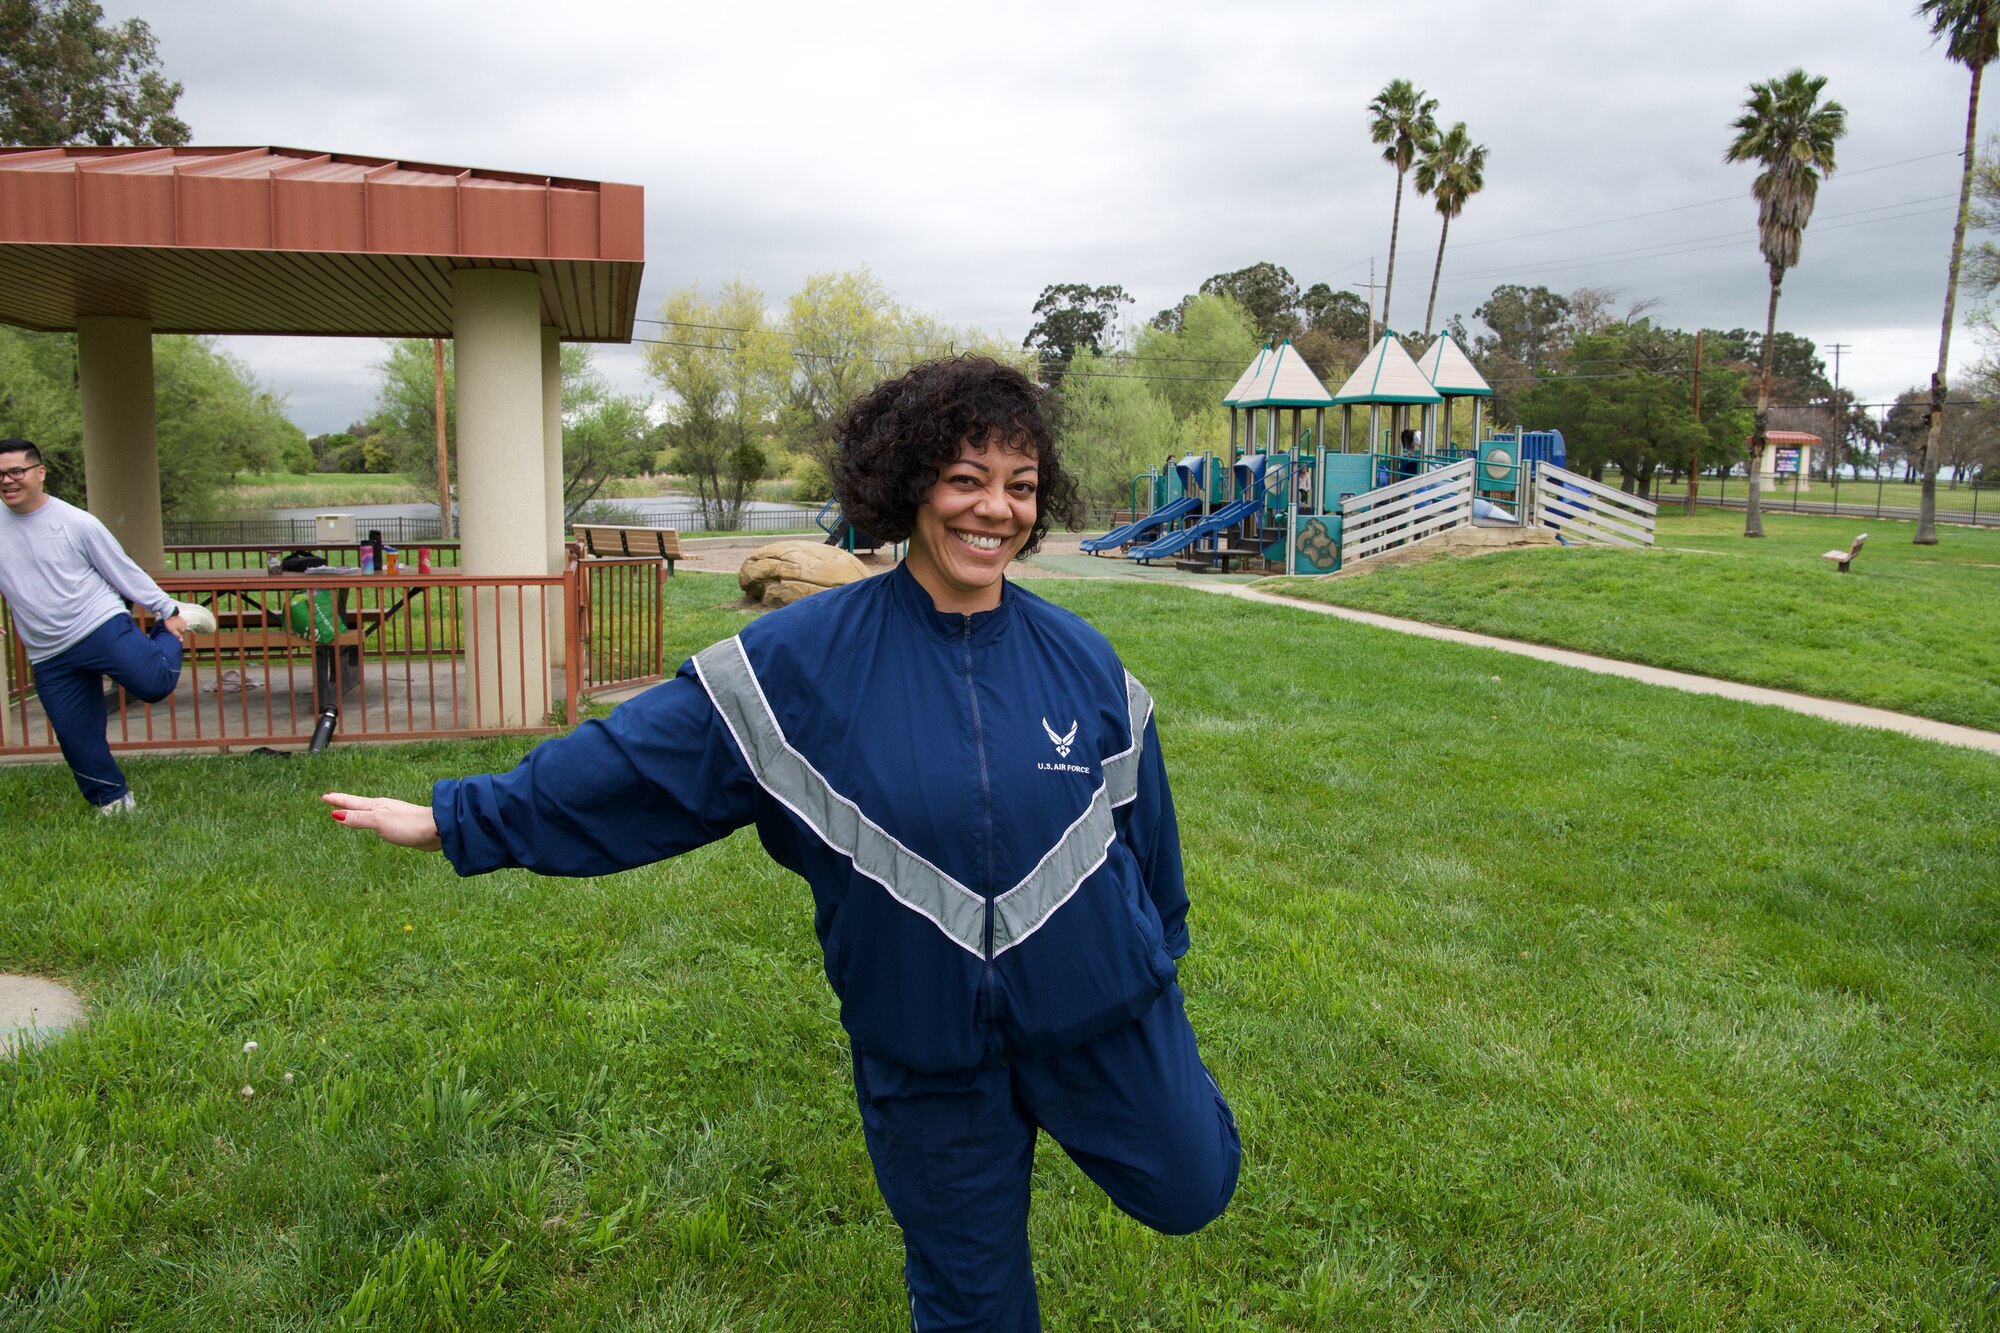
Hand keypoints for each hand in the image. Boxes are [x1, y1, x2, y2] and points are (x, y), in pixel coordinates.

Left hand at [162, 613, 187, 642]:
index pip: (182, 632)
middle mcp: (184, 624)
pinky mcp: (180, 616)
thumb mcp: (172, 631)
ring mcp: (183, 620)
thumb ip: (177, 635)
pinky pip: (181, 620)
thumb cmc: (170, 623)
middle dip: (179, 628)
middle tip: (173, 628)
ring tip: (173, 624)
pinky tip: (174, 621)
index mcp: (183, 628)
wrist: (168, 614)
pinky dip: (178, 621)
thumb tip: (182, 641)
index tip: (174, 631)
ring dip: (179, 625)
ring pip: (182, 624)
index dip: (178, 632)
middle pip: (183, 628)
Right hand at [322, 792, 442, 850]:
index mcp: (377, 806)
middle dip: (345, 803)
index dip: (338, 801)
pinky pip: (379, 821)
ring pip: (370, 812)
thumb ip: (359, 819)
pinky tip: (375, 823)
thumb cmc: (409, 825)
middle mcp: (383, 808)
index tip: (324, 796)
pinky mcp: (400, 825)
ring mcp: (392, 815)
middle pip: (359, 805)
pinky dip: (370, 820)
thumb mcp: (379, 822)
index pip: (352, 802)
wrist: (438, 829)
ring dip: (357, 811)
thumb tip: (336, 815)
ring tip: (351, 810)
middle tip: (332, 800)